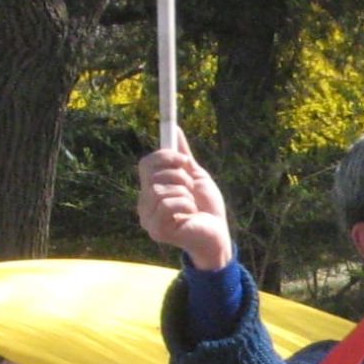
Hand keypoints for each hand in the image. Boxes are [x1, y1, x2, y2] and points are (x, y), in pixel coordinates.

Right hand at [137, 131, 234, 271]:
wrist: (218, 233)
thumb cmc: (207, 207)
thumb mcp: (196, 176)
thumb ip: (182, 156)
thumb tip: (175, 129)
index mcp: (150, 189)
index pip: (146, 164)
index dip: (165, 157)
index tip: (185, 161)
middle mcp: (144, 203)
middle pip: (152, 175)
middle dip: (179, 176)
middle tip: (191, 188)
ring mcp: (148, 218)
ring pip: (160, 190)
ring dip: (184, 193)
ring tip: (192, 204)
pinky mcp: (156, 231)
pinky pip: (166, 205)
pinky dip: (185, 204)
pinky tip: (191, 214)